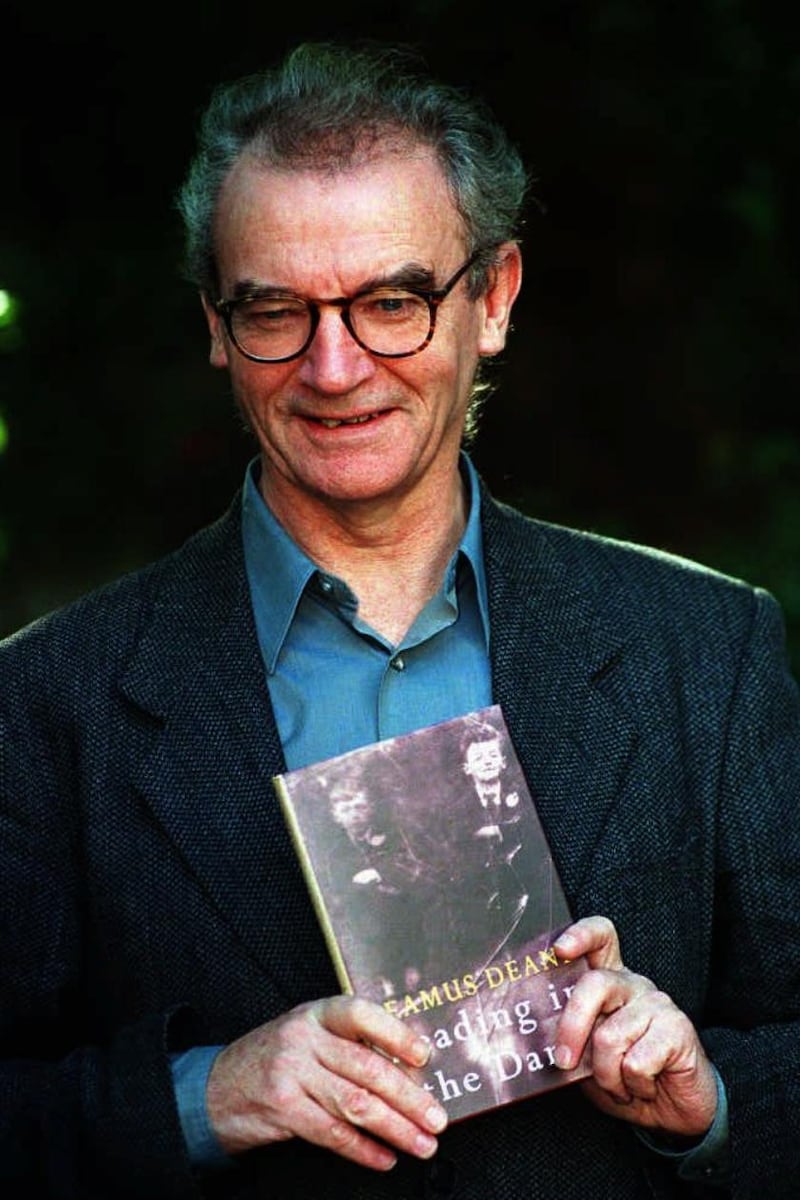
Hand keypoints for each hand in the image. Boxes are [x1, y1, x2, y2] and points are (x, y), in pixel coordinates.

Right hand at [206, 995, 447, 1170]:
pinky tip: (384, 1157)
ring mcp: (291, 1074)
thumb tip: (408, 1069)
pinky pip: (332, 1133)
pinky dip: (364, 1149)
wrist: (216, 1087)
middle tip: (437, 1118)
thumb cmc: (275, 1058)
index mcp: (316, 1013)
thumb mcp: (307, 1034)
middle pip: (367, 1068)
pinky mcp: (283, 1109)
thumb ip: (347, 1043)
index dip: (395, 1034)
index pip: (361, 1015)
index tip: (425, 1056)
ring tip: (422, 1143)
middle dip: (409, 1098)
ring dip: (395, 1128)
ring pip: (356, 1103)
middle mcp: (304, 1039)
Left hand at [553, 916, 717, 1137]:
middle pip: (595, 984)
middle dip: (572, 1027)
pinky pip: (636, 1062)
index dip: (580, 936)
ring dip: (608, 1076)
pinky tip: (645, 1087)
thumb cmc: (625, 1078)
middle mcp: (633, 985)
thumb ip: (569, 1039)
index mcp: (609, 983)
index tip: (560, 949)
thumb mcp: (587, 1059)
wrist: (674, 1111)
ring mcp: (658, 1004)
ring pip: (610, 1036)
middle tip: (564, 1062)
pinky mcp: (678, 1029)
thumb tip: (539, 1036)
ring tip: (620, 1086)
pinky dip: (633, 1086)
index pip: (601, 938)